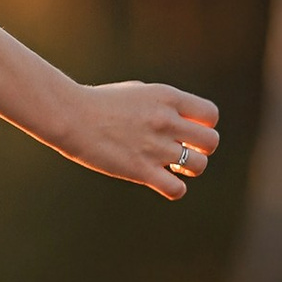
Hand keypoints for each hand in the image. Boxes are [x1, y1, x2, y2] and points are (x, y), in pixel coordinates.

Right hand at [60, 81, 219, 199]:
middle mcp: (166, 121)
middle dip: (201, 148)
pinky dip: (174, 188)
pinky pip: (177, 189)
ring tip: (169, 166)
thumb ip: (165, 104)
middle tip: (181, 150)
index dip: (204, 126)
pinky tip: (160, 181)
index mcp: (167, 97)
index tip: (186, 131)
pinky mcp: (141, 170)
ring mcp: (155, 147)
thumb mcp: (137, 92)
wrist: (69, 116)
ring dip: (188, 169)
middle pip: (211, 142)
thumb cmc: (99, 102)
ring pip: (199, 166)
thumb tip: (184, 120)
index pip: (211, 115)